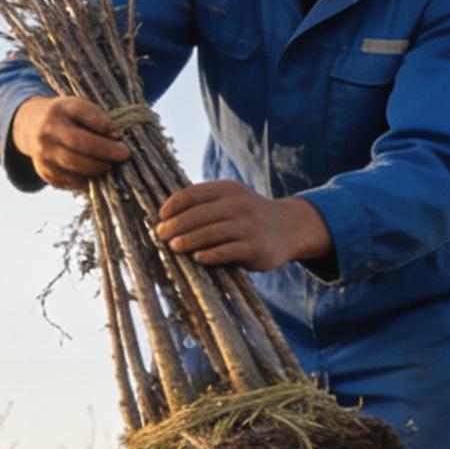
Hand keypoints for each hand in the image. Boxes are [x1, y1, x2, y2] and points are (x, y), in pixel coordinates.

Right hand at [12, 95, 131, 190]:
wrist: (31, 126)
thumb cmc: (66, 117)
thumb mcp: (78, 108)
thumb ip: (97, 120)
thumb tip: (117, 141)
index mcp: (61, 108)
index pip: (85, 114)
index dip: (104, 125)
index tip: (119, 134)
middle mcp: (49, 129)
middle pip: (80, 142)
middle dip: (106, 150)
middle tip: (124, 154)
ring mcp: (44, 152)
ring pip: (74, 165)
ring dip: (97, 168)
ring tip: (110, 166)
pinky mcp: (44, 171)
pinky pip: (69, 180)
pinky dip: (87, 181)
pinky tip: (97, 177)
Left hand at [155, 180, 333, 271]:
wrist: (289, 228)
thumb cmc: (249, 216)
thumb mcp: (232, 200)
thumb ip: (206, 204)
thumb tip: (167, 218)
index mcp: (228, 189)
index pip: (192, 194)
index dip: (172, 206)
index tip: (160, 218)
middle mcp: (238, 204)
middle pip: (197, 215)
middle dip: (175, 226)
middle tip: (161, 235)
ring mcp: (247, 226)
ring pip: (209, 233)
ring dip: (187, 241)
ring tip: (173, 247)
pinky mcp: (255, 247)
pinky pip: (226, 251)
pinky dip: (209, 255)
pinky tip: (198, 258)